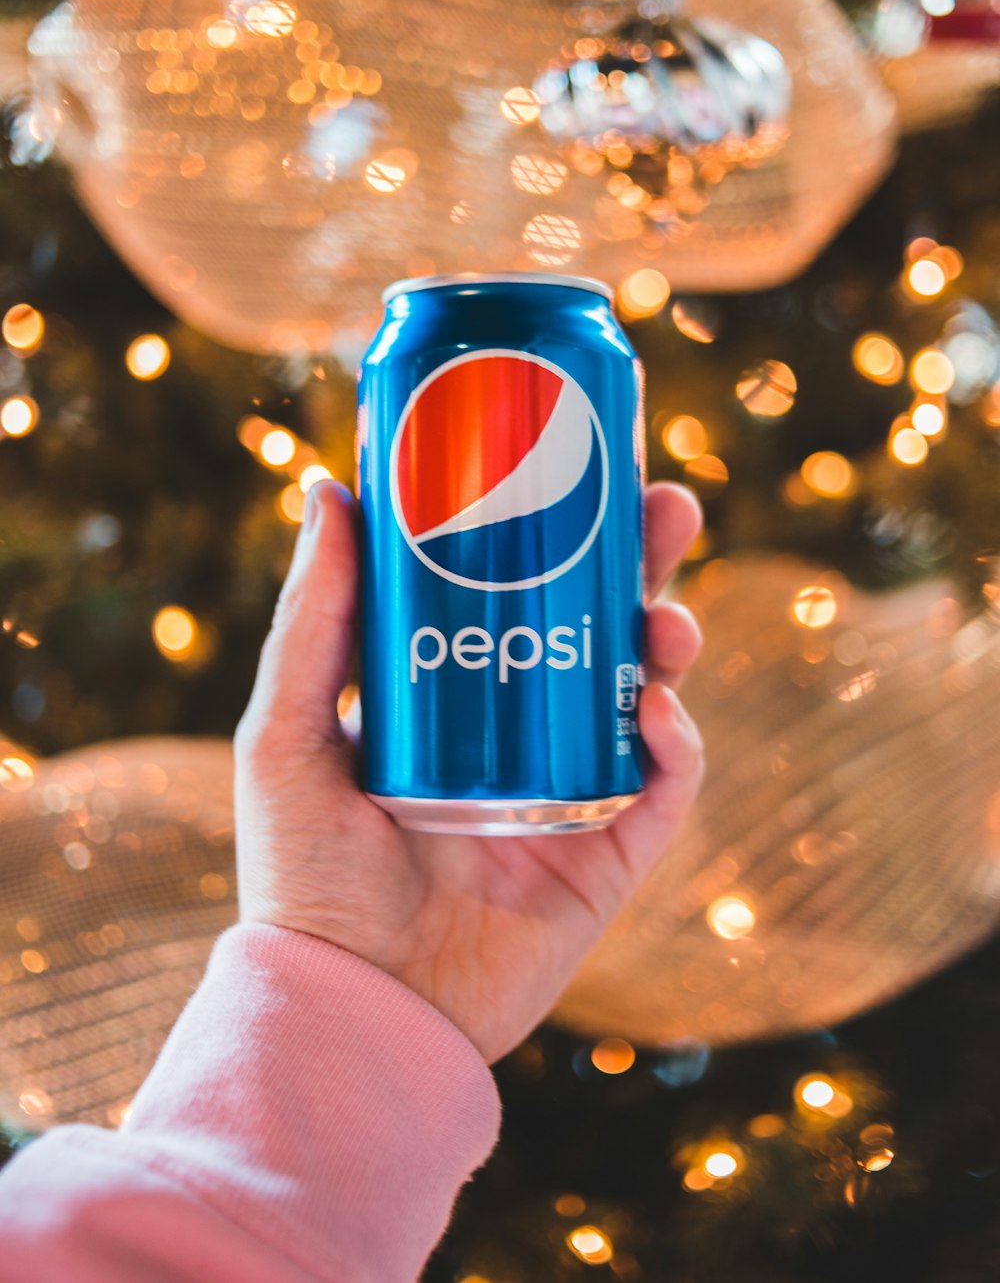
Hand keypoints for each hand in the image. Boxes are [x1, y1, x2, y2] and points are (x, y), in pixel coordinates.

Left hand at [235, 479, 703, 1063]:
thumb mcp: (291, 734)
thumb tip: (329, 487)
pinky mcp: (609, 856)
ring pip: (646, 695)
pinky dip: (678, 746)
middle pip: (599, 628)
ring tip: (667, 616)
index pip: (520, 593)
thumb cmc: (306, 876)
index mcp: (456, 700)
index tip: (577, 459)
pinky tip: (658, 713)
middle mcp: (522, 737)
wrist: (355, 1009)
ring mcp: (572, 794)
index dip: (559, 527)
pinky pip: (666, 789)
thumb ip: (314, 620)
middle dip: (641, 562)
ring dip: (670, 642)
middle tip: (666, 505)